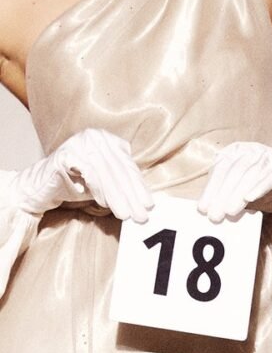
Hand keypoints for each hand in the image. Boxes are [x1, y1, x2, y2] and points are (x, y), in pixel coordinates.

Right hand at [14, 129, 152, 221]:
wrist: (41, 186)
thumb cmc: (77, 184)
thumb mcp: (106, 182)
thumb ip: (123, 184)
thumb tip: (146, 202)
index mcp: (109, 140)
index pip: (128, 166)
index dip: (139, 187)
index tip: (148, 205)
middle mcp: (96, 137)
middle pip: (119, 170)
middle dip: (131, 196)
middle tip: (140, 215)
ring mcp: (80, 142)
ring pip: (106, 174)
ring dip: (117, 197)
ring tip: (125, 214)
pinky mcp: (67, 153)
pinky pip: (89, 173)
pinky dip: (98, 190)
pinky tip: (104, 204)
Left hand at [197, 142, 271, 223]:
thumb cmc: (256, 189)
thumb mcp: (236, 189)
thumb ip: (223, 194)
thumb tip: (208, 207)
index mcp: (237, 150)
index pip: (221, 168)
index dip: (211, 189)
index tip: (204, 208)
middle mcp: (253, 150)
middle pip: (235, 171)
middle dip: (223, 195)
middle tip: (216, 215)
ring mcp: (270, 157)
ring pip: (251, 175)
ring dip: (238, 195)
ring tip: (230, 212)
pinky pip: (270, 178)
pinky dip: (259, 189)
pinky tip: (249, 198)